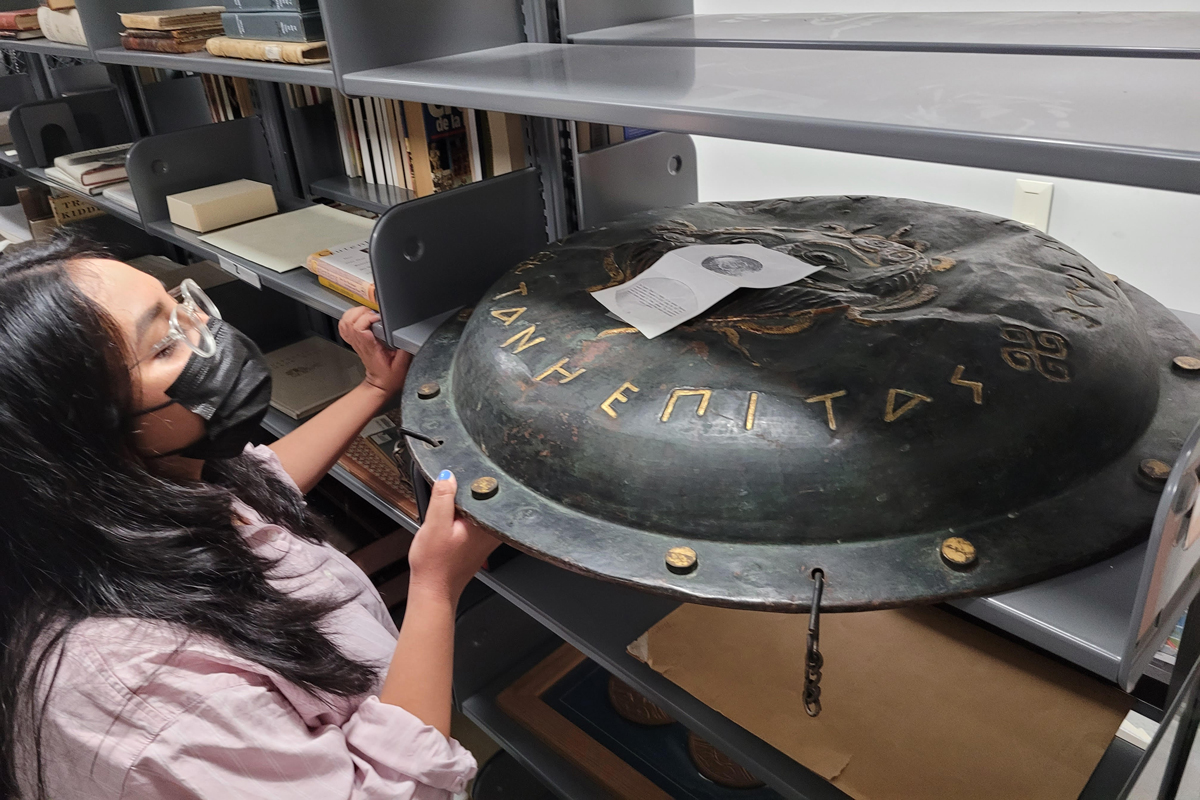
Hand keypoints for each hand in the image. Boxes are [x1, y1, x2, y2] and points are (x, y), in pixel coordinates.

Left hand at [338, 307, 411, 397]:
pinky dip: (349, 318)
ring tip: (367, 314)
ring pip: (345, 321)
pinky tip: (359, 317)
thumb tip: (409, 332)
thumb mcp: (403, 364)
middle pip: (350, 321)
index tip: (379, 318)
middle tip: (374, 314)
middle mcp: (360, 342)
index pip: (359, 327)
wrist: (380, 385)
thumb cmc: (390, 377)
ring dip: (355, 313)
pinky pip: (344, 326)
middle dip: (362, 312)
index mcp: (370, 346)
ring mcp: (355, 341)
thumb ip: (405, 347)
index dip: (368, 318)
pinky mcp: (355, 341)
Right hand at [407, 470, 499, 603]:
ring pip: (477, 509)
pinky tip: (451, 520)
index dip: (470, 479)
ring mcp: (488, 537)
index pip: (486, 490)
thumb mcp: (434, 525)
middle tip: (448, 493)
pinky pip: (475, 520)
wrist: (434, 590)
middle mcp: (492, 530)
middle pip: (482, 499)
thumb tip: (449, 475)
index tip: (457, 476)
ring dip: (463, 505)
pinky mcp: (480, 543)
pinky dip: (463, 516)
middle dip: (466, 492)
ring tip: (448, 507)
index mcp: (486, 523)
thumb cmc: (434, 563)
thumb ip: (443, 498)